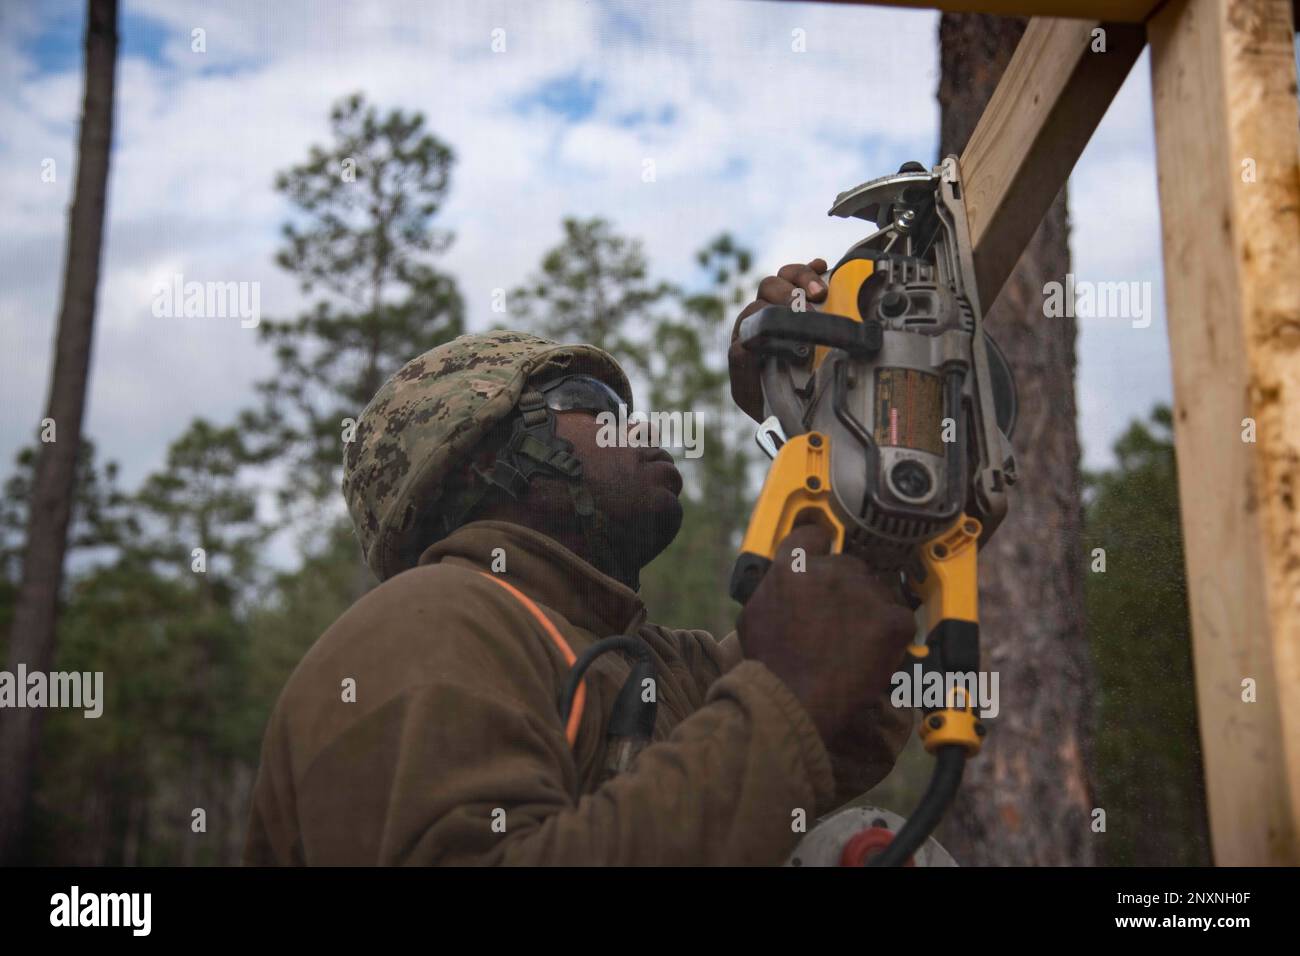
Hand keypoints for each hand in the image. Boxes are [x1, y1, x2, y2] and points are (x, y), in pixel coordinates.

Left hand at [728, 258, 828, 421]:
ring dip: (802, 278)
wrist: (791, 409)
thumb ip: (742, 369)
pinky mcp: (807, 301)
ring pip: (785, 276)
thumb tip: (744, 345)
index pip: (753, 312)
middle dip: (788, 293)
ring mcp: (785, 305)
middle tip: (810, 305)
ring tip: (821, 291)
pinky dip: (812, 269)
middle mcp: (762, 315)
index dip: (771, 312)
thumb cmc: (768, 401)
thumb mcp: (749, 392)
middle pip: (768, 288)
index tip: (794, 322)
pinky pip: (804, 275)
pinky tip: (821, 266)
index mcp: (747, 334)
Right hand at [736, 522, 915, 744]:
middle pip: (851, 566)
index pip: (815, 535)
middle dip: (847, 589)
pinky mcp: (891, 620)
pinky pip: (901, 617)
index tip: (825, 561)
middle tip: (839, 621)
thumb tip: (783, 581)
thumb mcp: (754, 614)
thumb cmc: (769, 666)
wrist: (792, 701)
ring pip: (878, 591)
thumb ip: (774, 587)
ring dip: (870, 611)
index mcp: (794, 566)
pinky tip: (873, 653)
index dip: (821, 550)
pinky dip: (892, 635)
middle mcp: (831, 570)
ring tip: (855, 643)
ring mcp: (864, 593)